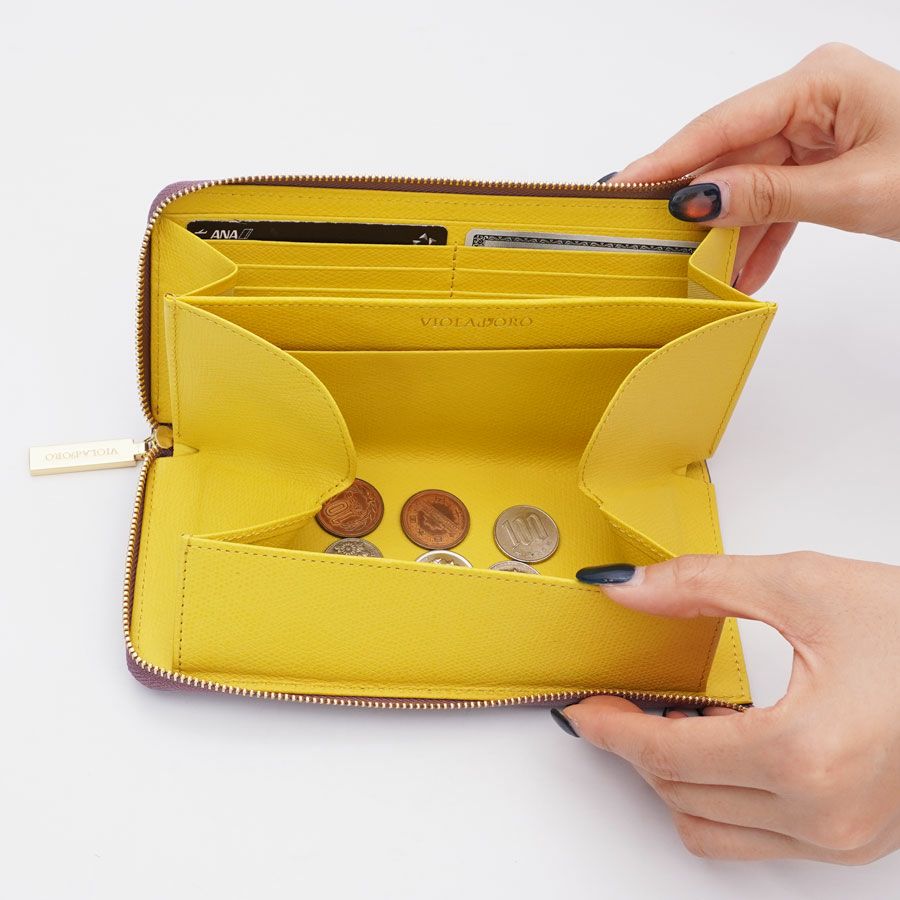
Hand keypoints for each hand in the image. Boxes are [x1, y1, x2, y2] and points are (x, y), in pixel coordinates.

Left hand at [554, 553, 899, 863]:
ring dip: (674, 779)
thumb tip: (625, 590)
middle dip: (635, 749)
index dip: (611, 731)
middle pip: (681, 795)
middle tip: (615, 706)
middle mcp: (827, 816)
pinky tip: (720, 747)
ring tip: (665, 725)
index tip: (583, 710)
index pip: (668, 757)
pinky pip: (757, 839)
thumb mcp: (801, 584)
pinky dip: (719, 797)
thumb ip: (698, 586)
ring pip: (712, 828)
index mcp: (809, 754)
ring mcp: (845, 839)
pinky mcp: (857, 841)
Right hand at [612, 43, 899, 293]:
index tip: (620, 188)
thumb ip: (767, 195)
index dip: (667, 161)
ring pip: (750, 182)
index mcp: (819, 82)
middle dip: (697, 204)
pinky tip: (742, 271)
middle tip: (649, 237)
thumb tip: (697, 198)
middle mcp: (812, 97)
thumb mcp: (852, 192)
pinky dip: (762, 235)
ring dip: (730, 231)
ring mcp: (817, 128)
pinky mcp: (824, 158)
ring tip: (700, 271)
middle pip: (729, 154)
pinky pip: (777, 197)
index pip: (721, 125)